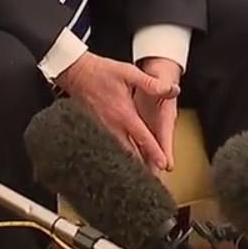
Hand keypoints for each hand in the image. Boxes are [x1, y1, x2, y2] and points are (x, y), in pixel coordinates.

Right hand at [56, 51, 180, 172]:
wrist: (75, 72)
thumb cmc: (100, 71)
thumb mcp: (129, 73)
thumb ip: (151, 83)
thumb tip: (172, 90)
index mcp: (124, 113)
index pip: (143, 138)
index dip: (155, 152)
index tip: (163, 164)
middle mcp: (112, 124)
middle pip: (130, 151)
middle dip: (143, 165)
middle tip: (154, 177)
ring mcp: (101, 128)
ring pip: (118, 151)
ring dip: (130, 162)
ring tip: (140, 174)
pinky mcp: (94, 127)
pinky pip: (108, 145)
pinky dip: (117, 154)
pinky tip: (121, 159)